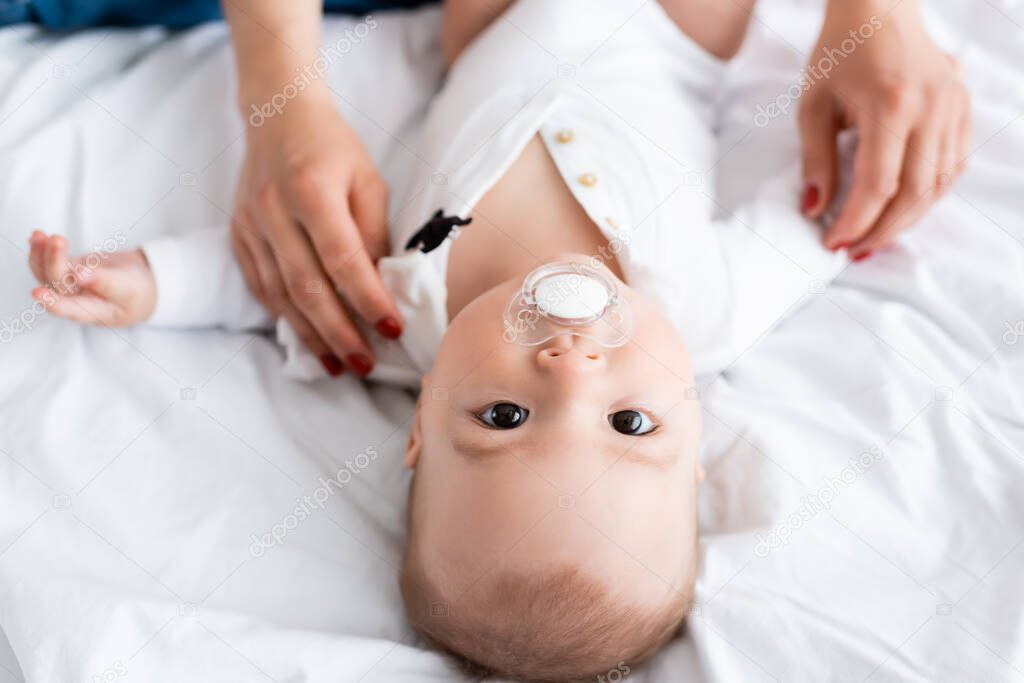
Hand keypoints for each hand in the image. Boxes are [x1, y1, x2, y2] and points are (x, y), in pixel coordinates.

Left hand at [28, 231, 155, 326]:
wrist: (139, 284)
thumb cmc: (137, 292)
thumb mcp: (128, 288)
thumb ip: (106, 282)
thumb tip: (80, 274)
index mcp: (93, 311)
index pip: (70, 309)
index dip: (53, 303)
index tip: (37, 293)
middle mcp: (76, 300)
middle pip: (57, 282)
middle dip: (54, 260)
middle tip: (57, 239)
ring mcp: (68, 285)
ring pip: (46, 271)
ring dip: (41, 253)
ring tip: (39, 235)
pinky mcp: (66, 271)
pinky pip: (47, 262)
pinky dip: (40, 249)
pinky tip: (36, 237)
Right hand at [231, 90, 401, 377]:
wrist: (277, 115)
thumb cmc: (334, 149)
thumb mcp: (369, 180)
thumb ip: (375, 231)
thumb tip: (383, 285)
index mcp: (312, 191)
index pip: (344, 260)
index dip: (368, 300)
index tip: (392, 329)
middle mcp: (274, 211)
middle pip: (308, 288)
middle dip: (339, 333)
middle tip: (364, 364)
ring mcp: (249, 225)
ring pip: (281, 296)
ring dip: (311, 336)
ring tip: (338, 365)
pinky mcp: (237, 235)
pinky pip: (261, 287)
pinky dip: (286, 317)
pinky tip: (308, 338)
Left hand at [798, 0, 970, 259]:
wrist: (879, 9)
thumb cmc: (840, 54)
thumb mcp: (813, 106)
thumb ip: (816, 161)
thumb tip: (815, 210)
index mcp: (892, 105)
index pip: (879, 184)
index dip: (857, 222)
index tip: (834, 243)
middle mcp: (932, 108)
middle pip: (916, 193)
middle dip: (883, 231)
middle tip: (854, 251)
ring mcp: (954, 108)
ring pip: (939, 185)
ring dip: (907, 220)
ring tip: (873, 237)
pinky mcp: (963, 109)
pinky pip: (952, 166)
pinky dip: (928, 195)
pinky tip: (901, 208)